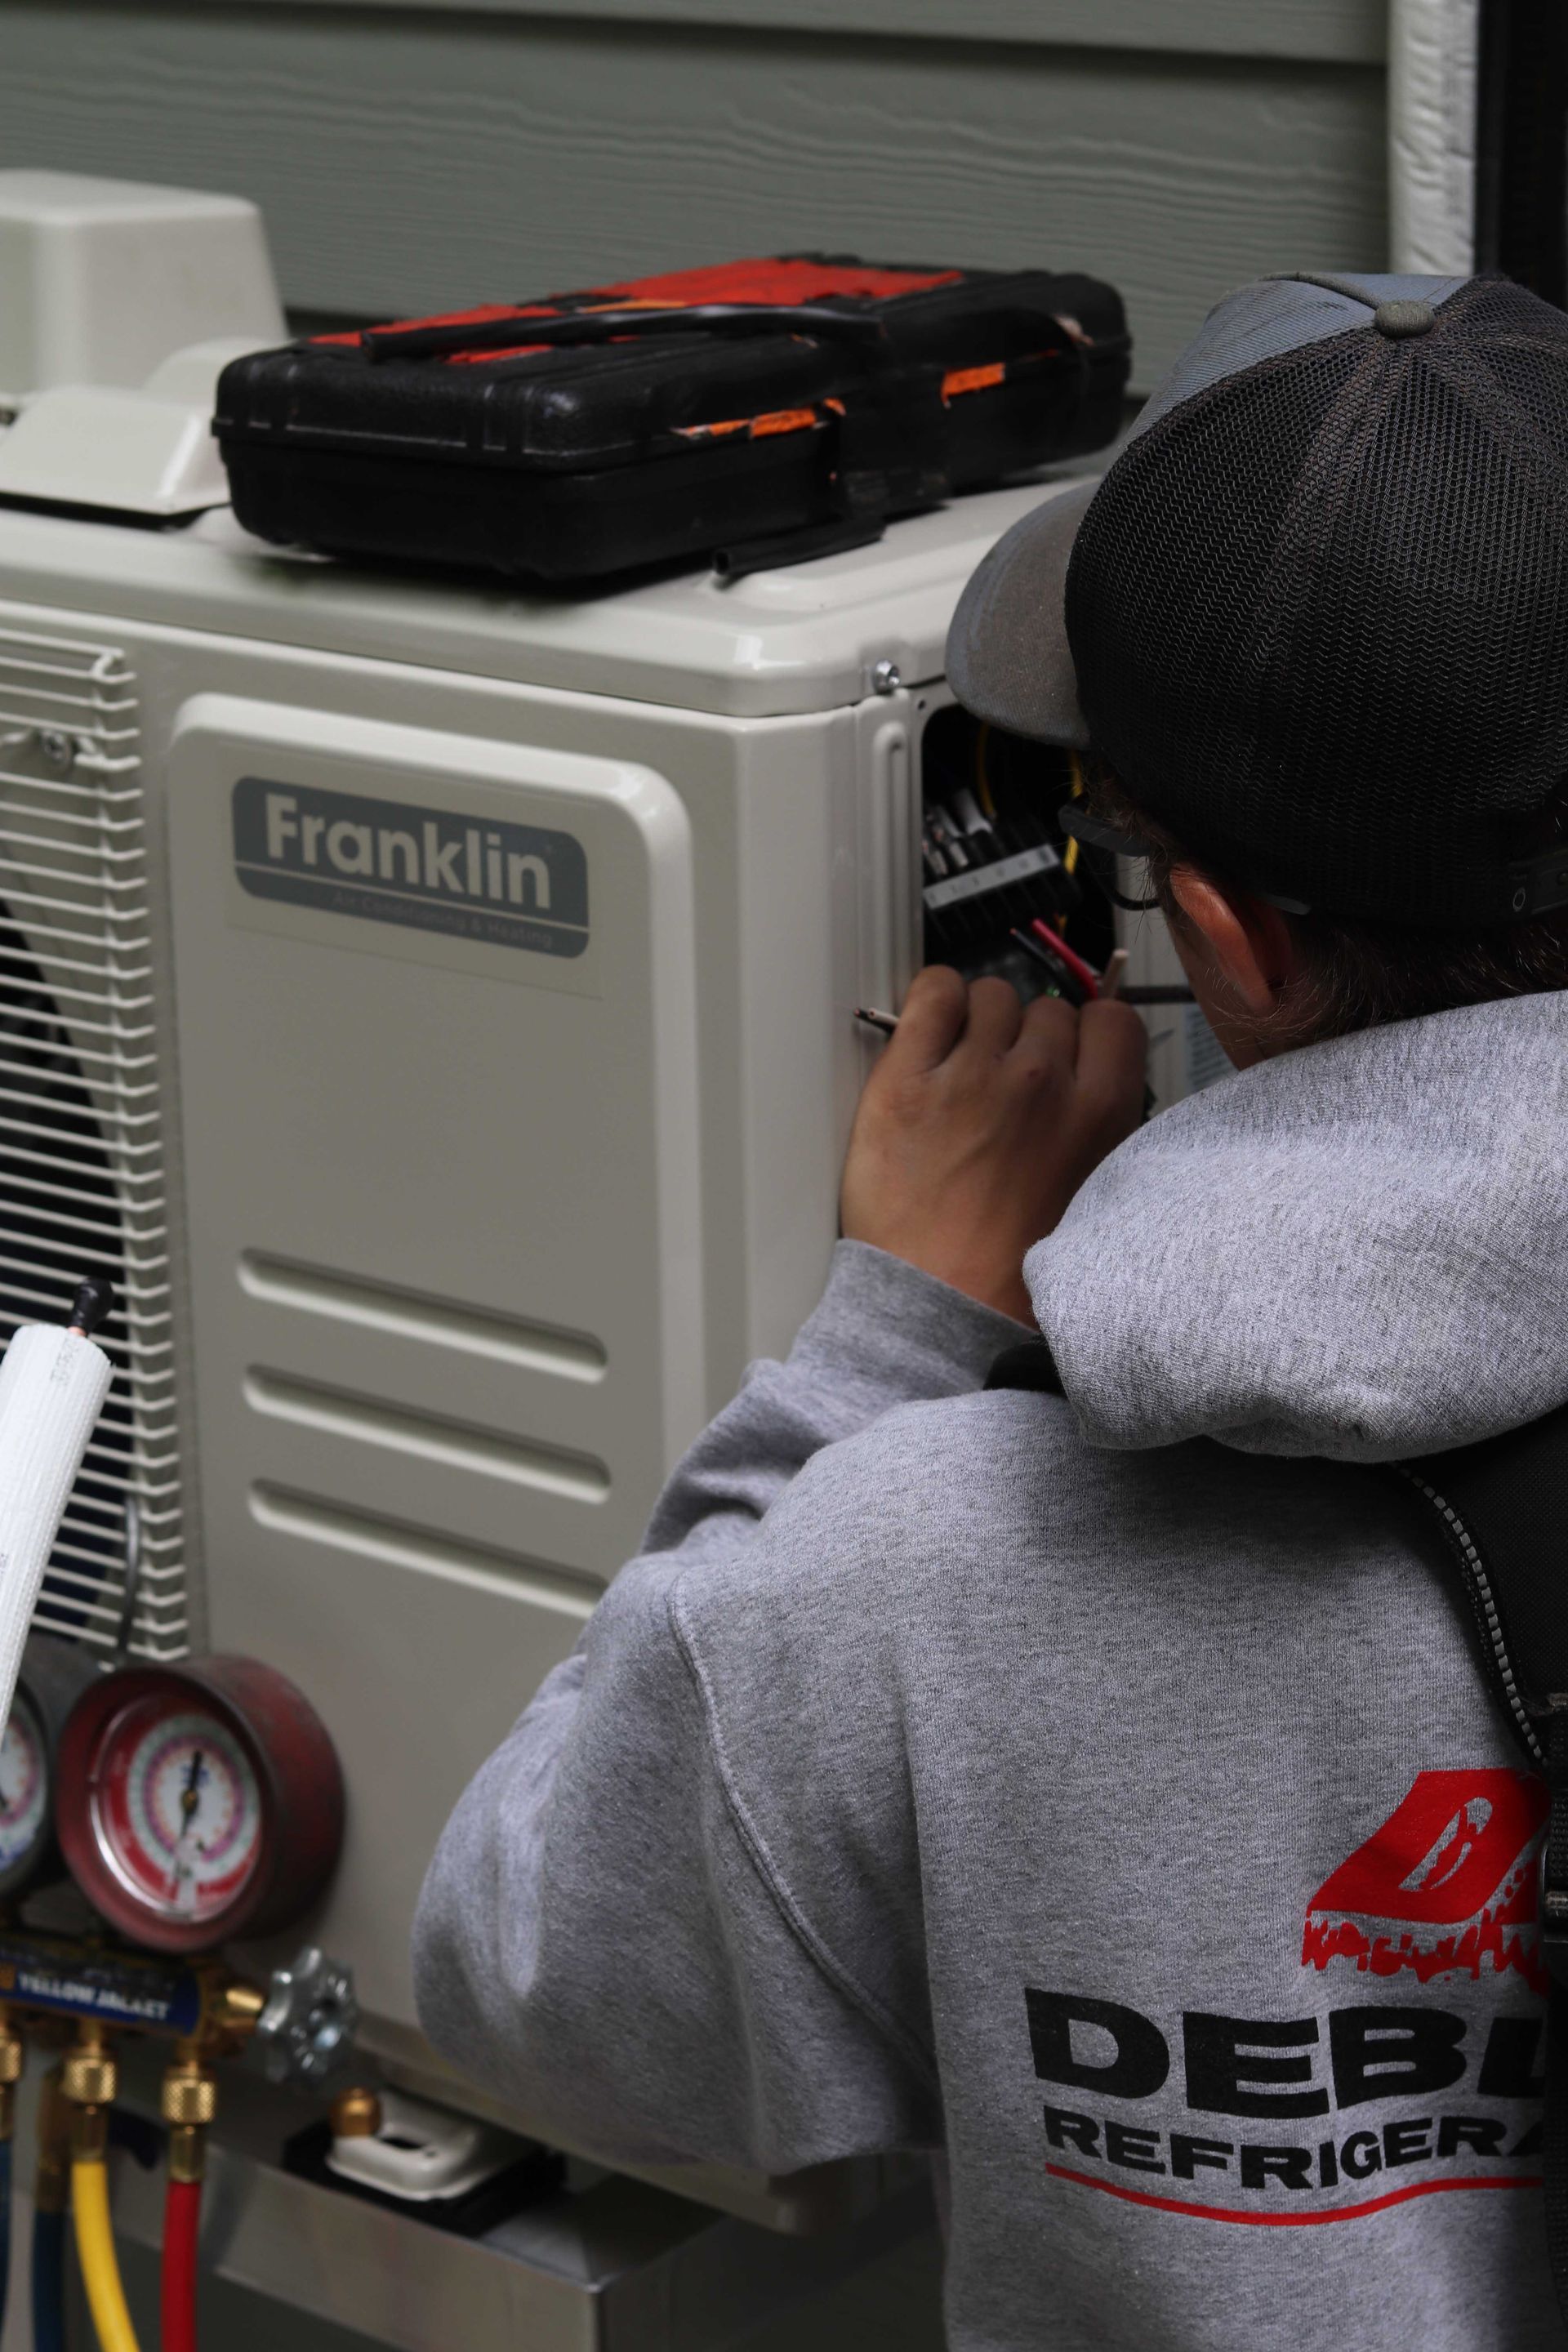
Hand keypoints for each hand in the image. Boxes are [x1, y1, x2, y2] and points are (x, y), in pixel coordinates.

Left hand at [841, 966, 1147, 1323]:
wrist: (938, 1306)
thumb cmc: (1011, 1267)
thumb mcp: (1095, 1194)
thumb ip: (1098, 1127)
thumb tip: (1085, 1078)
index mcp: (1098, 1113)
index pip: (1112, 1020)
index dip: (1086, 1035)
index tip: (1066, 1056)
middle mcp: (1040, 1082)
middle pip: (1047, 1008)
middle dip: (1029, 1039)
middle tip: (1005, 1086)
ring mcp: (971, 1075)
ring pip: (991, 996)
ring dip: (980, 1023)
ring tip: (963, 1071)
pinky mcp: (907, 1079)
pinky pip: (931, 992)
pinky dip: (933, 1001)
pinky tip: (929, 1035)